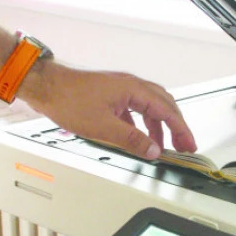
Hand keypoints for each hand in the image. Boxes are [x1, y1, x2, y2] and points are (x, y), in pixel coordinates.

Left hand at [21, 62, 196, 158]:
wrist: (46, 86)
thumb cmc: (69, 99)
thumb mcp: (103, 127)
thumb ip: (131, 140)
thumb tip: (153, 150)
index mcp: (133, 89)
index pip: (167, 111)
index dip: (181, 130)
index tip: (189, 145)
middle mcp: (131, 86)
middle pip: (164, 105)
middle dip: (175, 127)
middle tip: (183, 145)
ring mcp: (121, 89)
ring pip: (150, 107)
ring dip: (158, 127)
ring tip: (160, 146)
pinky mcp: (111, 94)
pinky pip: (135, 109)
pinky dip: (141, 124)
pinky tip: (137, 137)